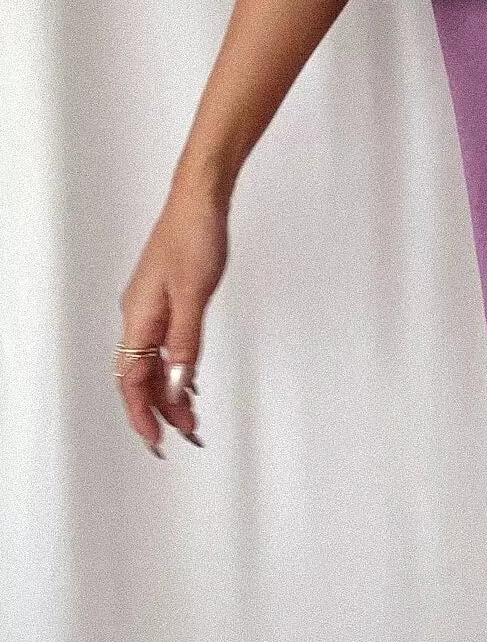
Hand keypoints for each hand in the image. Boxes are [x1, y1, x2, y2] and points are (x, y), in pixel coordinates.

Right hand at [116, 179, 228, 455]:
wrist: (199, 199)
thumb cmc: (194, 237)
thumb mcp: (195, 295)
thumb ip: (186, 343)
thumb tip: (178, 386)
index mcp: (139, 318)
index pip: (132, 380)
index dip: (143, 413)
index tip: (158, 441)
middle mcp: (138, 315)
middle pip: (141, 376)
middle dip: (161, 409)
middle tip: (187, 434)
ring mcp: (151, 306)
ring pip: (153, 361)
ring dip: (171, 390)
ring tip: (191, 416)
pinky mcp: (166, 297)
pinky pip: (164, 343)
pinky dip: (175, 366)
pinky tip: (189, 379)